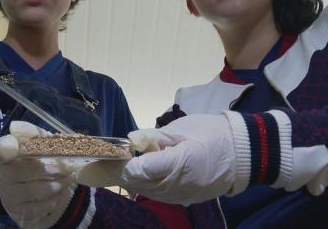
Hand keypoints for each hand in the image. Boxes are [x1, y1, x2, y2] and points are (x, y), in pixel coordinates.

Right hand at [0, 121, 76, 228]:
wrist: (48, 191)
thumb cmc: (43, 161)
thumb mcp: (43, 144)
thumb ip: (34, 135)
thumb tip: (15, 126)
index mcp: (5, 154)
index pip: (0, 151)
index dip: (6, 148)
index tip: (13, 145)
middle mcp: (1, 175)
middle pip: (17, 172)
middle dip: (46, 169)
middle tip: (66, 167)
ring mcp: (8, 196)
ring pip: (30, 191)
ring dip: (55, 184)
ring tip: (67, 179)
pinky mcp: (20, 212)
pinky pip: (38, 207)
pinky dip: (53, 199)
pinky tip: (58, 193)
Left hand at [77, 114, 235, 204]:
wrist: (243, 155)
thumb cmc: (213, 133)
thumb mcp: (183, 129)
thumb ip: (153, 137)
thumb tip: (129, 141)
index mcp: (178, 163)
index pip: (136, 170)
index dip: (114, 164)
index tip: (95, 157)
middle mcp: (175, 186)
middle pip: (133, 182)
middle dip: (110, 172)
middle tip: (85, 166)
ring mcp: (178, 196)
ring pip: (140, 189)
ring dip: (122, 178)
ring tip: (101, 168)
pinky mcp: (180, 199)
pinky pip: (152, 192)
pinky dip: (138, 182)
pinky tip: (129, 171)